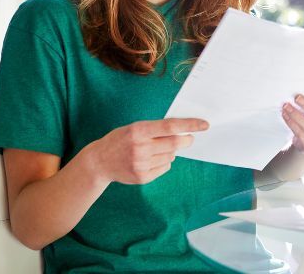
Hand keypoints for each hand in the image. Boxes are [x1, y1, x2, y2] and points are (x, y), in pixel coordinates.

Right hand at [90, 118, 208, 184]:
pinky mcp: (142, 177)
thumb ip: (156, 129)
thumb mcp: (134, 128)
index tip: (204, 125)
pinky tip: (150, 160)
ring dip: (171, 152)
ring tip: (156, 149)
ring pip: (171, 156)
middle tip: (188, 139)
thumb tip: (182, 131)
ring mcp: (141, 164)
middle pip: (174, 144)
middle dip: (186, 141)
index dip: (189, 125)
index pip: (170, 126)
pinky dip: (164, 162)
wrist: (99, 162)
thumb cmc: (121, 140)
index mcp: (139, 130)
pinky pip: (165, 167)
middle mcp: (140, 147)